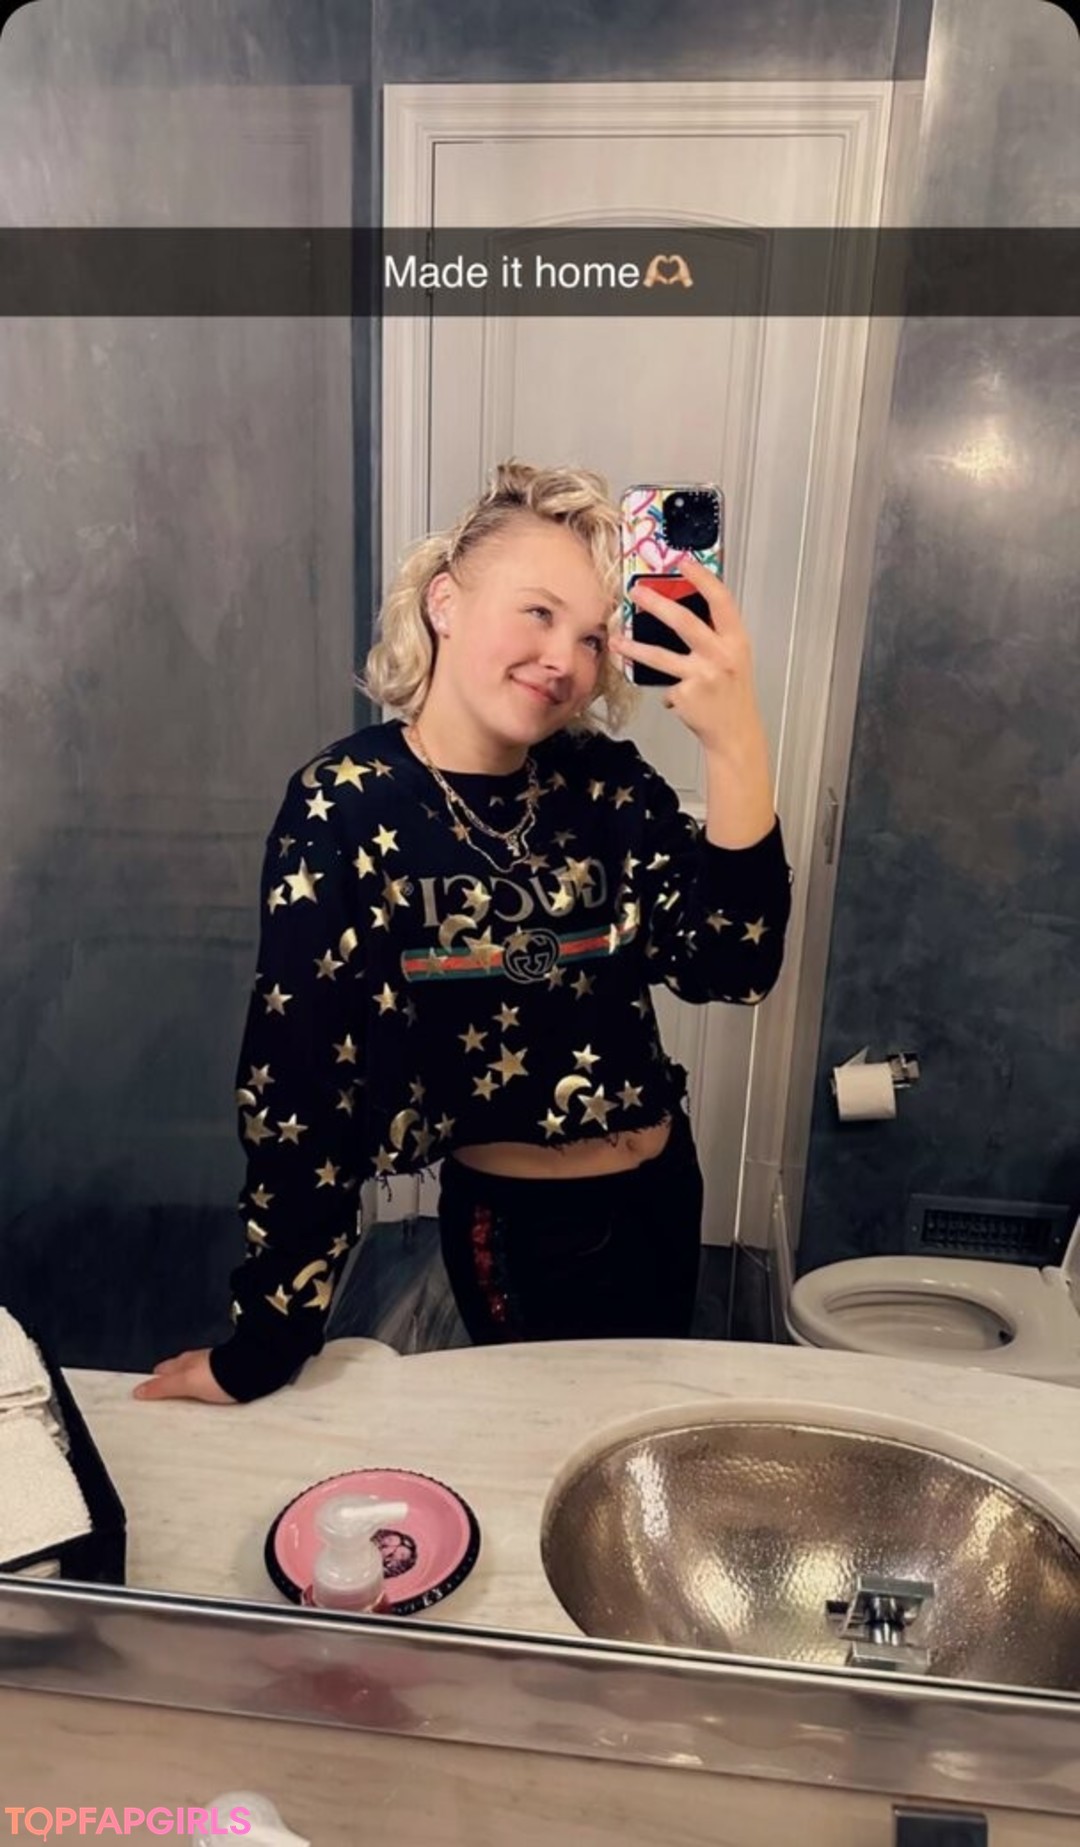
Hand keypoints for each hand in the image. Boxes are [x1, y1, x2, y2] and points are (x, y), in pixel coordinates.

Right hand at [132, 1348, 236, 1404]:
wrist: (251, 1372)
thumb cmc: (218, 1374)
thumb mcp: (184, 1383)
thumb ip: (162, 1387)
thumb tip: (138, 1391)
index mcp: (184, 1362)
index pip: (162, 1371)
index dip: (154, 1382)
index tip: (145, 1392)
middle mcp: (198, 1363)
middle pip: (178, 1374)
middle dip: (171, 1384)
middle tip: (162, 1399)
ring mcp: (214, 1371)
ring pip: (195, 1379)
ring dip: (190, 1389)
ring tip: (184, 1403)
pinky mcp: (228, 1380)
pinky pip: (212, 1387)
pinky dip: (206, 1393)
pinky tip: (207, 1401)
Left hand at [610, 554, 766, 764]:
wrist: (735, 733)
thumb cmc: (732, 693)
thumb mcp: (734, 658)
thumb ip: (714, 635)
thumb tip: (677, 610)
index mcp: (736, 641)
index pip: (721, 600)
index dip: (703, 579)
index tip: (684, 563)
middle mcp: (721, 656)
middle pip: (684, 621)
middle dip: (657, 603)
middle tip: (637, 592)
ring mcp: (702, 676)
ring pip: (660, 656)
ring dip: (634, 647)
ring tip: (617, 640)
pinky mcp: (685, 695)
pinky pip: (664, 683)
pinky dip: (667, 687)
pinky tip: (678, 696)